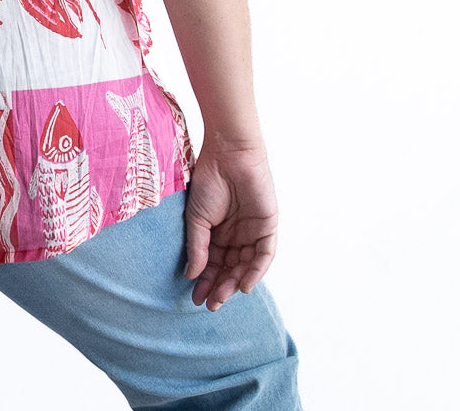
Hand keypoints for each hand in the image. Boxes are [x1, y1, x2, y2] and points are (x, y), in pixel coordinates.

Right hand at [182, 139, 277, 310]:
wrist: (228, 155)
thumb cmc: (209, 180)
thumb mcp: (196, 217)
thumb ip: (197, 246)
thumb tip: (192, 275)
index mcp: (217, 232)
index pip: (212, 263)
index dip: (205, 280)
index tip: (195, 296)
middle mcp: (236, 235)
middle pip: (229, 268)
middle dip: (219, 287)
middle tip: (209, 304)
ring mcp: (252, 232)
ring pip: (245, 265)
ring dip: (234, 283)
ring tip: (221, 298)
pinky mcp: (268, 228)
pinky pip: (264, 255)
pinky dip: (255, 271)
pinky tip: (243, 285)